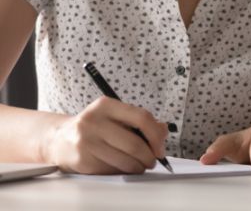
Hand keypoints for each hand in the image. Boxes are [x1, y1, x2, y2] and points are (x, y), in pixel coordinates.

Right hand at [44, 97, 167, 174]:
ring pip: (125, 160)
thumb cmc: (94, 127)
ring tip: (139, 165)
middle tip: (152, 160)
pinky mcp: (83, 160)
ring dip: (138, 167)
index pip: (141, 117)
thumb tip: (163, 130)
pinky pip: (113, 170)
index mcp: (106, 105)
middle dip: (149, 156)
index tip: (160, 146)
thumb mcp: (114, 116)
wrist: (61, 140)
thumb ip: (139, 121)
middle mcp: (94, 120)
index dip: (155, 135)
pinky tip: (122, 167)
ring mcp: (87, 140)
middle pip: (134, 143)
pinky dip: (123, 172)